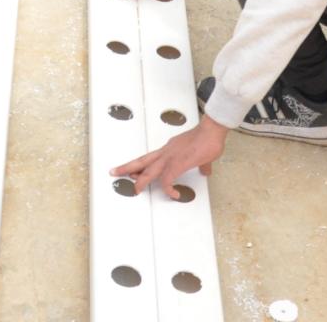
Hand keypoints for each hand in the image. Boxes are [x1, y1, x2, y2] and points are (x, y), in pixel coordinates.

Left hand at [111, 117, 227, 198]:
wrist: (211, 131)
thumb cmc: (207, 139)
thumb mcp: (202, 155)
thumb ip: (201, 163)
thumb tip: (205, 170)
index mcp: (169, 149)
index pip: (150, 158)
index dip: (140, 166)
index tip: (133, 172)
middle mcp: (166, 152)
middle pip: (142, 161)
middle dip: (127, 167)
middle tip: (115, 172)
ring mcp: (170, 158)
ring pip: (149, 170)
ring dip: (140, 181)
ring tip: (135, 190)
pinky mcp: (177, 164)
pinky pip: (167, 180)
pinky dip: (169, 189)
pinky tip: (174, 195)